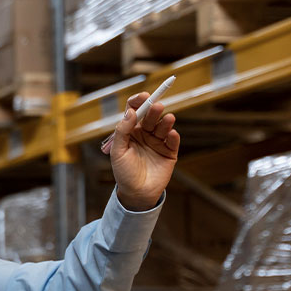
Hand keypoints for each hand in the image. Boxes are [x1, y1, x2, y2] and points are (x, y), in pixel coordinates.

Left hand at [110, 91, 180, 210]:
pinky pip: (173, 140)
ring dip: (165, 121)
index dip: (138, 101)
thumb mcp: (118, 151)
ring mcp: (158, 142)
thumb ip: (122, 131)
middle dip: (153, 109)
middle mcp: (145, 133)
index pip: (134, 110)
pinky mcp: (170, 151)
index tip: (143, 97)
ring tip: (168, 118)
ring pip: (163, 125)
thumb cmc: (124, 172)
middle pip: (150, 116)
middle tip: (156, 105)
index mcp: (130, 131)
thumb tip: (130, 112)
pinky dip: (173, 135)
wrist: (137, 193)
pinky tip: (171, 134)